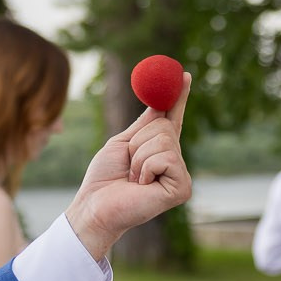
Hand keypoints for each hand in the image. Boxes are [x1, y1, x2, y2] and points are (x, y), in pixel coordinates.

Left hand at [66, 78, 192, 260]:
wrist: (95, 206)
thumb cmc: (104, 179)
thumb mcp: (122, 143)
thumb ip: (143, 124)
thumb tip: (160, 101)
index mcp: (160, 150)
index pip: (172, 117)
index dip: (179, 96)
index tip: (185, 75)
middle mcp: (174, 161)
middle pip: (163, 125)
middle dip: (138, 141)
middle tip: (129, 165)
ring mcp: (181, 175)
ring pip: (163, 140)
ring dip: (139, 156)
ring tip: (134, 178)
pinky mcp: (182, 188)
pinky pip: (165, 157)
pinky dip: (146, 167)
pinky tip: (142, 186)